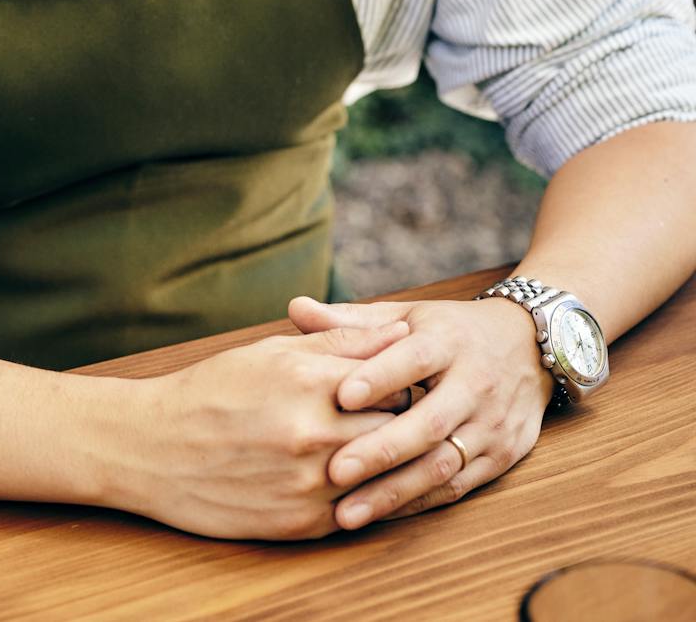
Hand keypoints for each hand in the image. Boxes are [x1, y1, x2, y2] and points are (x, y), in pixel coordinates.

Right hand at [112, 320, 410, 540]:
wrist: (153, 449)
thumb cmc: (212, 390)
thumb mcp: (271, 352)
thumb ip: (339, 342)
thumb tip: (399, 331)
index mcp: (308, 381)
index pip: (395, 381)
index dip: (403, 381)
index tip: (400, 382)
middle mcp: (314, 434)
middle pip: (397, 429)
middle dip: (404, 423)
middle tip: (403, 418)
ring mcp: (310, 485)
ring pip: (385, 476)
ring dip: (392, 465)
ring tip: (387, 451)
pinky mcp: (302, 525)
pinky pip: (361, 514)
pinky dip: (371, 499)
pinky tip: (365, 484)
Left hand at [286, 295, 555, 529]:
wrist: (529, 346)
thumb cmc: (449, 331)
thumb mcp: (407, 316)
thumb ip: (352, 322)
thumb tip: (294, 309)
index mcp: (447, 341)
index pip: (413, 359)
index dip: (380, 377)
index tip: (341, 396)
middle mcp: (474, 383)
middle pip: (428, 423)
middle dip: (381, 449)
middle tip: (333, 470)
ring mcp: (490, 425)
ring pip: (443, 464)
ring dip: (394, 491)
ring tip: (346, 513)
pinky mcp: (501, 458)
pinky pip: (457, 488)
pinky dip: (417, 503)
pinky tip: (379, 514)